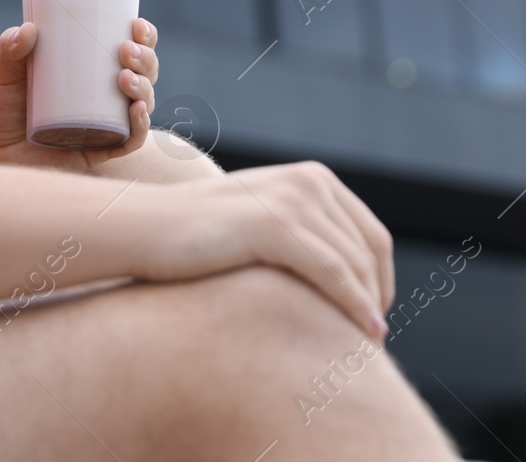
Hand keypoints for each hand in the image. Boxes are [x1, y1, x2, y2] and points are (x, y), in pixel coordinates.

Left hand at [0, 18, 158, 173]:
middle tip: (125, 50)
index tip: (136, 25)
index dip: (145, 37)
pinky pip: (130, 142)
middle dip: (145, 60)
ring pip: (142, 104)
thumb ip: (10, 49)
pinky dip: (141, 127)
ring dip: (144, 88)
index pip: (131, 50)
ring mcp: (107, 125)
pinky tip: (136, 111)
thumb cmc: (3, 111)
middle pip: (145, 74)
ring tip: (124, 78)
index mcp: (93, 72)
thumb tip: (27, 28)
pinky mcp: (100, 152)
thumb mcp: (6, 75)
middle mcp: (107, 98)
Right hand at [139, 162, 395, 343]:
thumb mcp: (259, 223)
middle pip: (370, 251)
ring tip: (366, 349)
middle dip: (377, 298)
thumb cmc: (196, 237)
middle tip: (371, 341)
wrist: (144, 227)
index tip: (374, 318)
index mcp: (312, 177)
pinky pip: (335, 275)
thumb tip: (340, 280)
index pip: (371, 235)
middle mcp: (310, 181)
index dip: (382, 281)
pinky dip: (355, 308)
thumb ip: (299, 234)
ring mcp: (294, 199)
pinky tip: (362, 334)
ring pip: (356, 266)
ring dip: (368, 310)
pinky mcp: (277, 225)